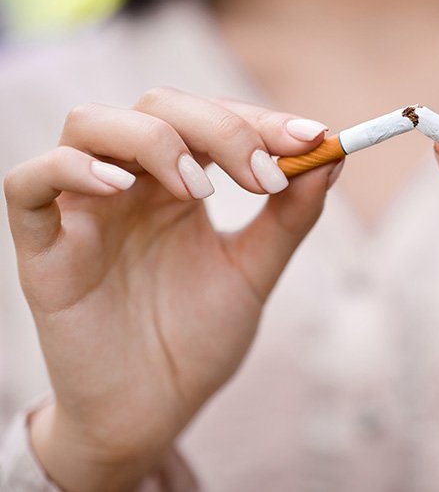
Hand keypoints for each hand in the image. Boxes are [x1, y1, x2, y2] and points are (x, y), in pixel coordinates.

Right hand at [3, 87, 339, 490]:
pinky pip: (28, 182)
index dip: (260, 120)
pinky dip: (71, 169)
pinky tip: (120, 188)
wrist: (154, 410)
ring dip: (153, 139)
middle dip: (221, 128)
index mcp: (180, 183)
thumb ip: (289, 218)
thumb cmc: (198, 339)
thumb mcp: (254, 272)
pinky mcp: (43, 248)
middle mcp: (132, 184)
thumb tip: (330, 158)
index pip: (212, 118)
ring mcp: (84, 210)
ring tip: (199, 190)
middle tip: (265, 175)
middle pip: (159, 106)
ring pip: (91, 123)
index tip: (314, 138)